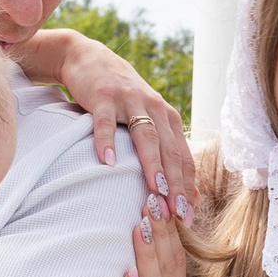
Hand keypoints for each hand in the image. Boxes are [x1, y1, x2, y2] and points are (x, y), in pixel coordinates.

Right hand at [31, 30, 196, 221]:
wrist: (89, 59)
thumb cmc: (120, 99)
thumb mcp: (146, 120)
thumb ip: (162, 149)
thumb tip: (183, 190)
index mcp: (168, 118)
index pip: (183, 157)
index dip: (188, 186)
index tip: (188, 216)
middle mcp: (155, 108)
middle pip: (170, 150)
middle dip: (176, 183)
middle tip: (178, 212)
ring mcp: (129, 101)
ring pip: (146, 136)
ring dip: (152, 164)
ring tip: (156, 189)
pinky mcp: (103, 96)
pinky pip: (105, 122)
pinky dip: (107, 141)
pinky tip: (106, 162)